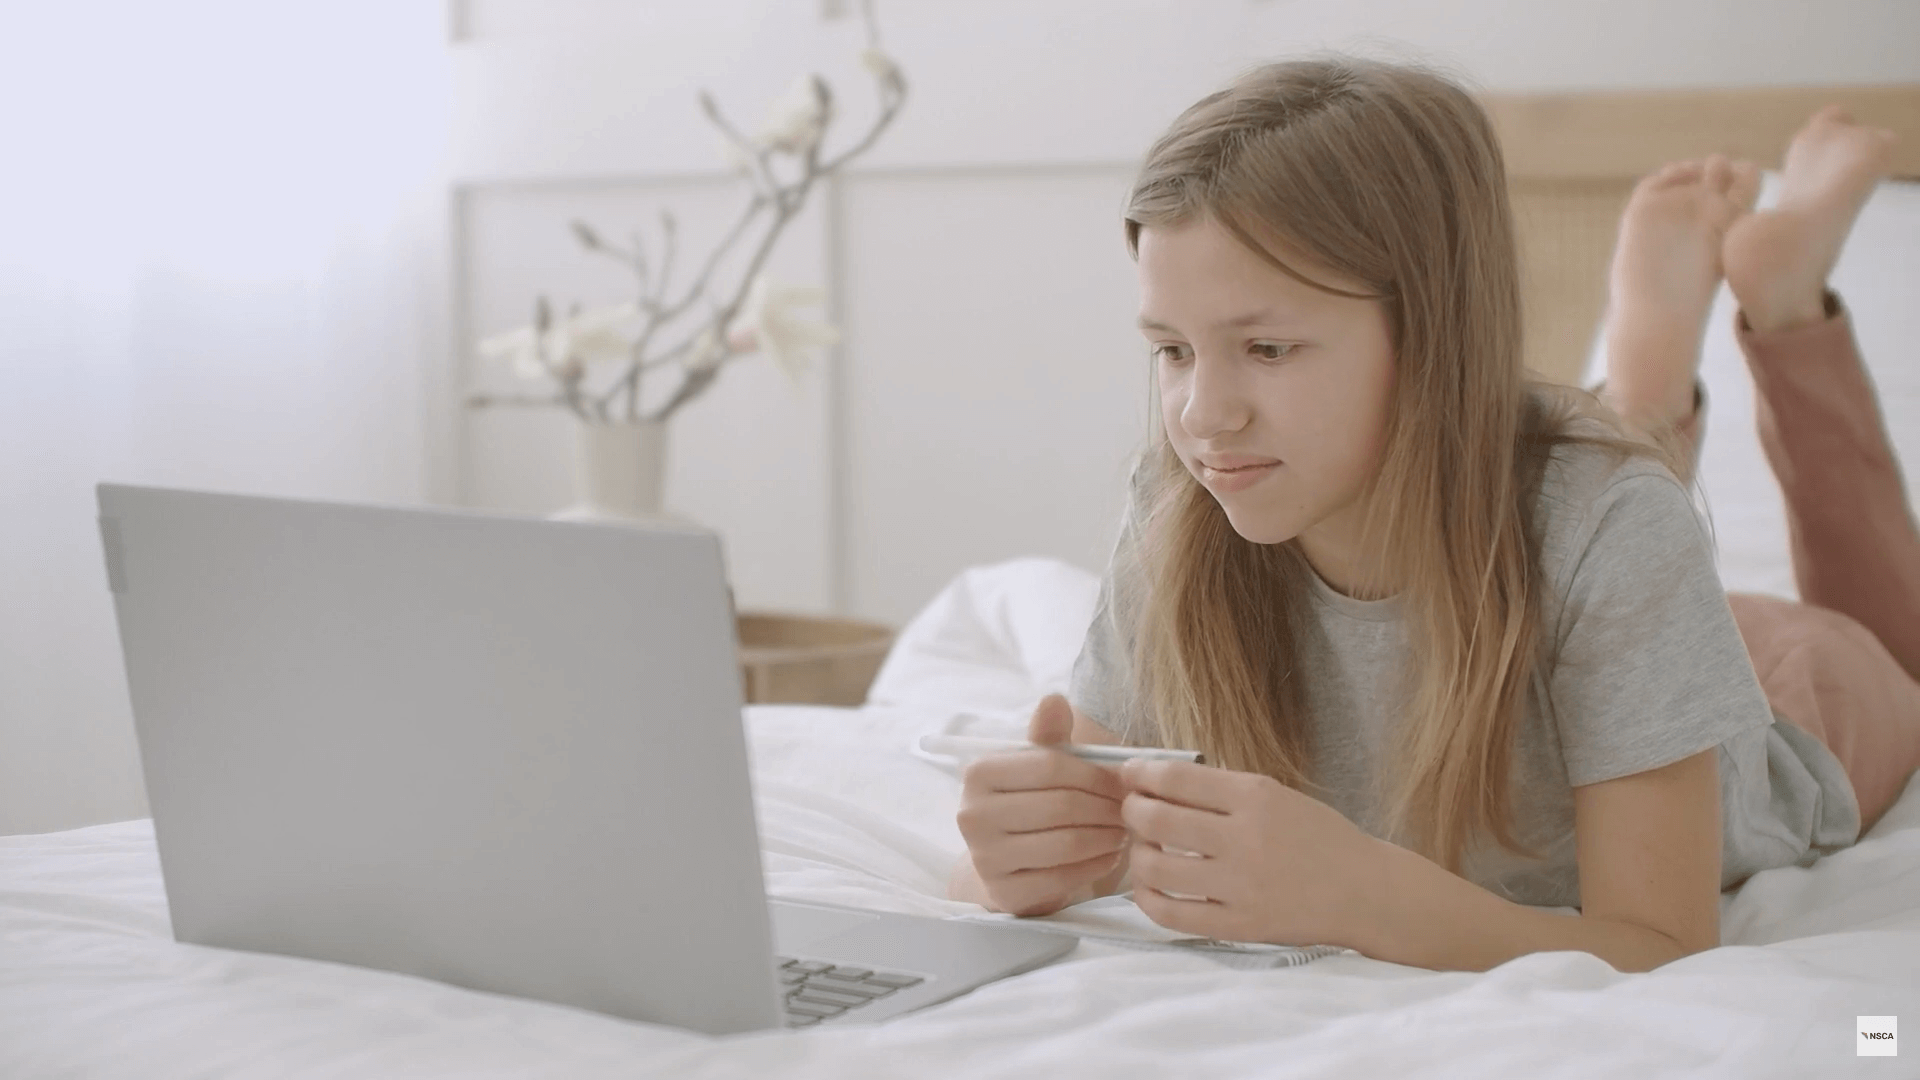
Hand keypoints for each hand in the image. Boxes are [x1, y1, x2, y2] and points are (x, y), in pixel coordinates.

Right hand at [954, 694, 1129, 915]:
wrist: (1006, 866)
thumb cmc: (1029, 807)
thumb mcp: (1037, 768)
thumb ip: (1048, 736)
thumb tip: (1055, 698)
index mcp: (980, 773)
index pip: (1051, 766)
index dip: (1095, 774)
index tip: (1124, 782)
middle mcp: (972, 814)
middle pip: (1061, 806)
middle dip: (1106, 808)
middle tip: (1131, 811)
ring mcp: (985, 857)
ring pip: (1065, 843)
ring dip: (1106, 837)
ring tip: (1123, 832)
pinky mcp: (1004, 893)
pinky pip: (1064, 877)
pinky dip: (1096, 865)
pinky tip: (1109, 856)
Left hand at [1118, 758, 1380, 945]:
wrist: (1364, 891)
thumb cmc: (1317, 837)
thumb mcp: (1275, 795)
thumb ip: (1220, 790)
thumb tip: (1155, 781)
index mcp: (1255, 797)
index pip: (1175, 778)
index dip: (1139, 774)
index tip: (1128, 774)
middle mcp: (1245, 839)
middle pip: (1156, 820)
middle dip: (1131, 811)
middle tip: (1132, 811)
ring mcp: (1241, 886)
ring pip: (1155, 868)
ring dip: (1136, 854)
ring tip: (1142, 850)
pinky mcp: (1239, 926)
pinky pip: (1171, 914)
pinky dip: (1147, 898)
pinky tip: (1149, 888)